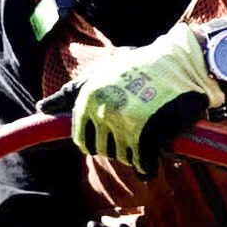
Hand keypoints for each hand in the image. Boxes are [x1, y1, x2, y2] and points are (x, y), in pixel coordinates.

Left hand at [69, 20, 220, 171]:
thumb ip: (70, 93)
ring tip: (148, 134)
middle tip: (136, 130)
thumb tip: (41, 107)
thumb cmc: (143, 66)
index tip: (111, 134)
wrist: (186, 60)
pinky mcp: (149, 132)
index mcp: (89, 97)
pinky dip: (147, 167)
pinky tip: (152, 163)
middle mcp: (103, 110)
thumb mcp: (101, 73)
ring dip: (135, 153)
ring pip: (122, 157)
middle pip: (102, 150)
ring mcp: (125, 123)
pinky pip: (142, 163)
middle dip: (118, 146)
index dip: (96, 141)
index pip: (81, 139)